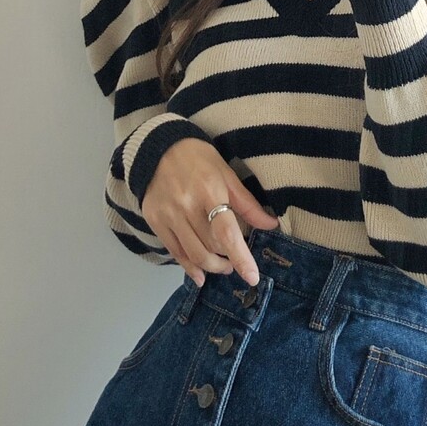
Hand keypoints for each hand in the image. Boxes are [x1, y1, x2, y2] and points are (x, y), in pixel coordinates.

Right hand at [140, 137, 279, 286]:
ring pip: (193, 254)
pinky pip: (175, 252)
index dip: (241, 257)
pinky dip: (189, 267)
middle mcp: (186, 206)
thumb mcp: (226, 174)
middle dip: (228, 261)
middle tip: (235, 262)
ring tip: (222, 266)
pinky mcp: (155, 221)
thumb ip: (247, 203)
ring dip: (211, 267)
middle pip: (211, 247)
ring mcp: (168, 215)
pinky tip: (199, 275)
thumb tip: (271, 225)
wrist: (158, 148)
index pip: (227, 232)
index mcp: (209, 191)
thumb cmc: (198, 159)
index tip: (252, 276)